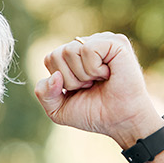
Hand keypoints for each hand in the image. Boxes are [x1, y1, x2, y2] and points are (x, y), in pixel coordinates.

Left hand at [34, 32, 160, 147]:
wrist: (120, 121)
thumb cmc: (93, 113)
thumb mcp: (58, 108)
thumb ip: (43, 93)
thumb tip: (54, 76)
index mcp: (74, 56)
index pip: (50, 58)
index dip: (61, 80)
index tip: (80, 89)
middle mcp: (87, 44)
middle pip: (57, 54)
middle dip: (70, 79)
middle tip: (91, 85)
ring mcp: (102, 41)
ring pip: (69, 51)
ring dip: (83, 75)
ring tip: (100, 80)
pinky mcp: (115, 42)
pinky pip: (87, 49)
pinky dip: (94, 68)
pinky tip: (108, 73)